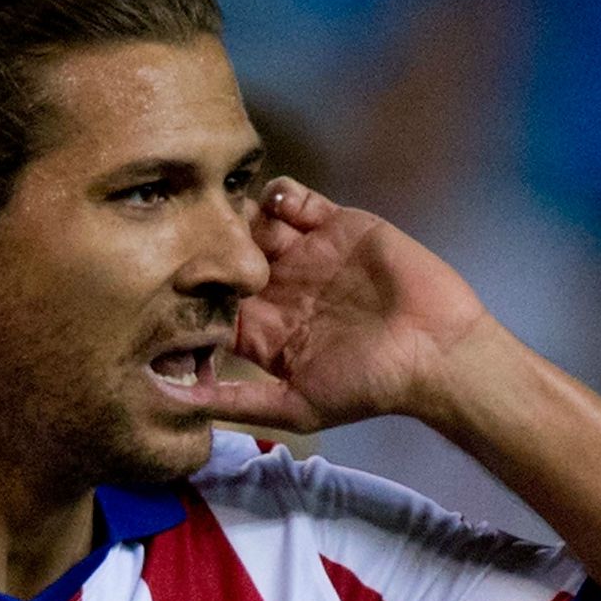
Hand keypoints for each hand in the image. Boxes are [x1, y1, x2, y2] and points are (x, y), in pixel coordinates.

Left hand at [202, 177, 495, 431]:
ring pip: (254, 224)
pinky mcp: (336, 224)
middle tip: (193, 238)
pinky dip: (277, 193)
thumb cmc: (369, 387)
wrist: (436, 352)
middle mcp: (281, 290)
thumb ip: (237, 402)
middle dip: (208, 247)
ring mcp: (307, 254)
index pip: (213, 307)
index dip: (190, 297)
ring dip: (238, 217)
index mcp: (266, 331)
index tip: (164, 289)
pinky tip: (271, 206)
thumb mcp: (295, 407)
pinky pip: (295, 199)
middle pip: (227, 258)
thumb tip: (176, 407)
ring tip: (231, 217)